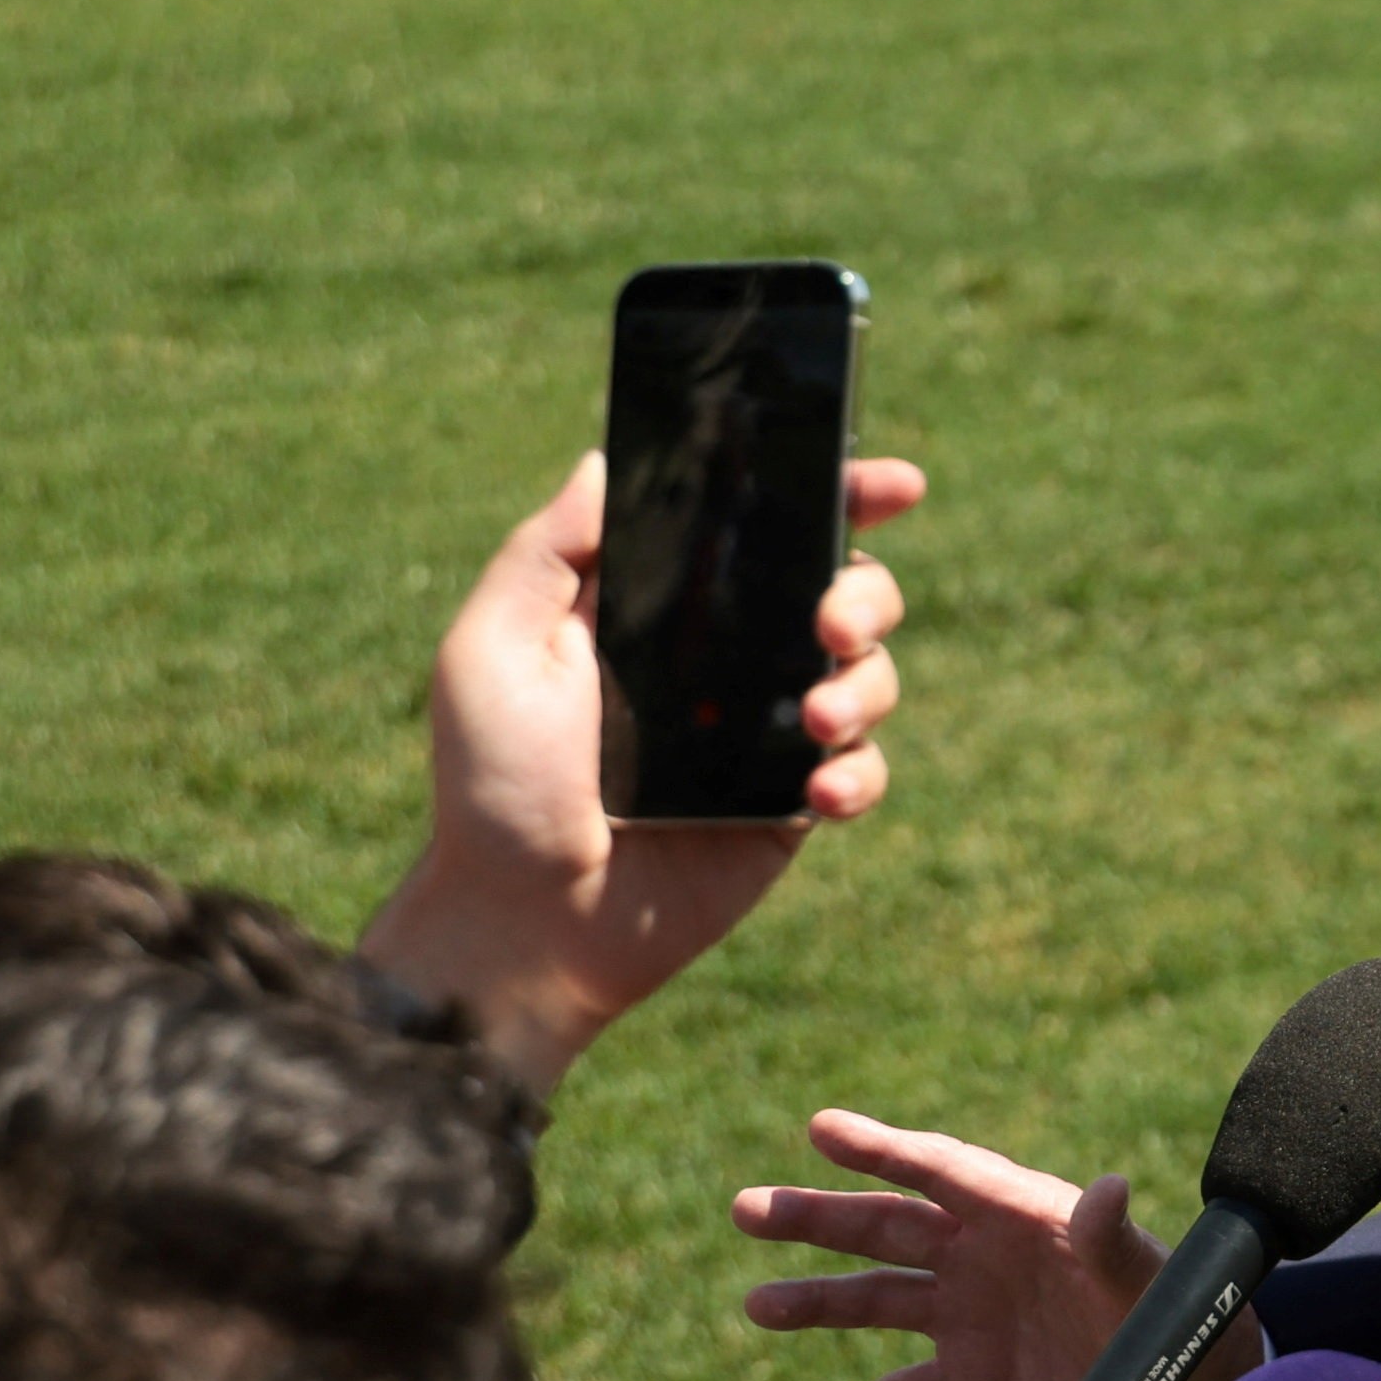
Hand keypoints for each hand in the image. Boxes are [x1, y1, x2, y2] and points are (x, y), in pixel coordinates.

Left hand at [359, 453, 926, 1094]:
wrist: (520, 922)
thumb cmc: (489, 787)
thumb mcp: (490, 649)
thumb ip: (548, 551)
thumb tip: (608, 458)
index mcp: (670, 610)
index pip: (765, 531)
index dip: (837, 495)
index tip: (892, 483)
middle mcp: (730, 661)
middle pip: (846, 589)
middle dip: (866, 591)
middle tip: (831, 622)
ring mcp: (767, 733)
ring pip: (873, 674)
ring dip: (865, 683)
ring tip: (814, 720)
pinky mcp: (792, 806)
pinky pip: (866, 770)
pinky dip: (860, 773)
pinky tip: (819, 793)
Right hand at [735, 1113, 1184, 1380]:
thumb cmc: (1182, 1315)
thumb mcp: (1146, 1278)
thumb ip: (1114, 1240)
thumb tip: (1106, 1190)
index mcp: (1024, 1217)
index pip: (942, 1171)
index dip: (883, 1149)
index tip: (821, 1127)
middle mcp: (987, 1258)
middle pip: (889, 1230)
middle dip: (820, 1218)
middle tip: (745, 1207)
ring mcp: (974, 1318)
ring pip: (879, 1305)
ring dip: (818, 1305)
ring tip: (756, 1305)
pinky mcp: (975, 1379)